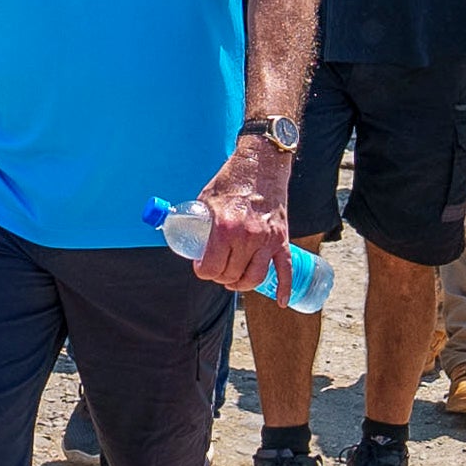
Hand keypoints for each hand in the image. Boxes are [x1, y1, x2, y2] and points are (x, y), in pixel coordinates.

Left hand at [193, 134, 291, 295]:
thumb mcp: (205, 200)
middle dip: (220, 277)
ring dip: (242, 285)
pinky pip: (285, 269)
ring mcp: (267, 240)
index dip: (203, 271)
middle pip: (230, 275)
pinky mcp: (282, 239)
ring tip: (234, 281)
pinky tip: (280, 301)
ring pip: (254, 278)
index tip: (202, 267)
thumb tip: (180, 235)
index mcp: (224, 228)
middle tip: (217, 271)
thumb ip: (195, 220)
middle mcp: (247, 237)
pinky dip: (284, 288)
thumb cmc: (231, 181)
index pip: (210, 268)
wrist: (261, 165)